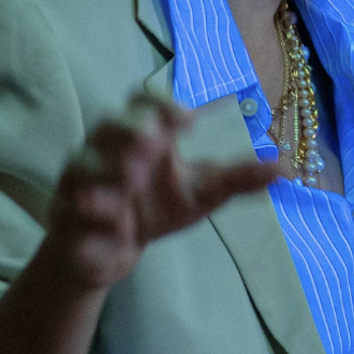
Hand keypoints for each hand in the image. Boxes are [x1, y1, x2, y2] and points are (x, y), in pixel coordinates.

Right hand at [42, 94, 277, 293]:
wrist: (112, 252)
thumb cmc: (157, 208)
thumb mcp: (203, 194)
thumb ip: (239, 180)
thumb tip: (287, 169)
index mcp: (144, 134)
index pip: (144, 101)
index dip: (160, 103)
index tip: (188, 118)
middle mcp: (107, 148)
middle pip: (109, 122)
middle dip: (131, 130)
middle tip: (154, 142)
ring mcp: (82, 178)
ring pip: (84, 162)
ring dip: (107, 168)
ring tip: (132, 179)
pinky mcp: (65, 212)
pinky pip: (71, 205)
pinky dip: (89, 210)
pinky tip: (110, 218)